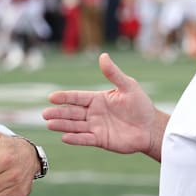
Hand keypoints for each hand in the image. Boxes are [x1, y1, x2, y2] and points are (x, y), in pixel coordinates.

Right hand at [42, 53, 167, 160]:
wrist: (151, 127)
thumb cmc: (140, 105)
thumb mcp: (128, 86)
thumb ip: (113, 73)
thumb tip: (103, 56)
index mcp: (98, 99)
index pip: (77, 97)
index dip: (64, 97)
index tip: (51, 97)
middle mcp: (94, 113)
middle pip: (72, 112)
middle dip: (59, 113)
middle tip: (45, 113)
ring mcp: (96, 127)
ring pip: (75, 126)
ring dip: (62, 125)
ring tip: (49, 124)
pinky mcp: (101, 140)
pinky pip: (86, 139)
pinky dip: (75, 138)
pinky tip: (65, 137)